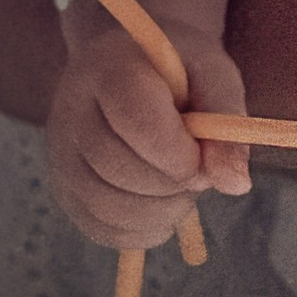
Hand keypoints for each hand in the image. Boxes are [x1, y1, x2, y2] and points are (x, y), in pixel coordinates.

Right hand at [45, 1, 251, 247]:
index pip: (135, 121)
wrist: (132, 66)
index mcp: (109, 67)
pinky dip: (144, 230)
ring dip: (162, 211)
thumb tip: (236, 185)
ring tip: (181, 185)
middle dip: (173, 183)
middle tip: (196, 169)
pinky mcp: (64, 189)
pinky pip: (102, 230)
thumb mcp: (213, 76)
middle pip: (118, 168)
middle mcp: (71, 110)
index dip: (178, 154)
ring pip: (108, 206)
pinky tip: (162, 204)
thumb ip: (227, 125)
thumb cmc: (180, 72)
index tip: (202, 157)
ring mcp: (61, 153)